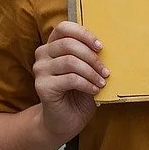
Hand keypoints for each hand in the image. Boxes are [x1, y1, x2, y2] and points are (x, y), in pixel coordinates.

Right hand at [33, 21, 106, 143]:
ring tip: (102, 81)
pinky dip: (87, 83)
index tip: (100, 47)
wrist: (64, 121)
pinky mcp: (42, 86)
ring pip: (70, 61)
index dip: (83, 34)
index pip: (64, 28)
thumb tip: (108, 47)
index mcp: (53, 46)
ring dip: (91, 72)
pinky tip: (95, 90)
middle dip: (92, 57)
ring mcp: (40, 70)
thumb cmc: (78, 94)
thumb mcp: (86, 71)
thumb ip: (90, 57)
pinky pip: (70, 79)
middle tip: (106, 70)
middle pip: (69, 44)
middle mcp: (42, 55)